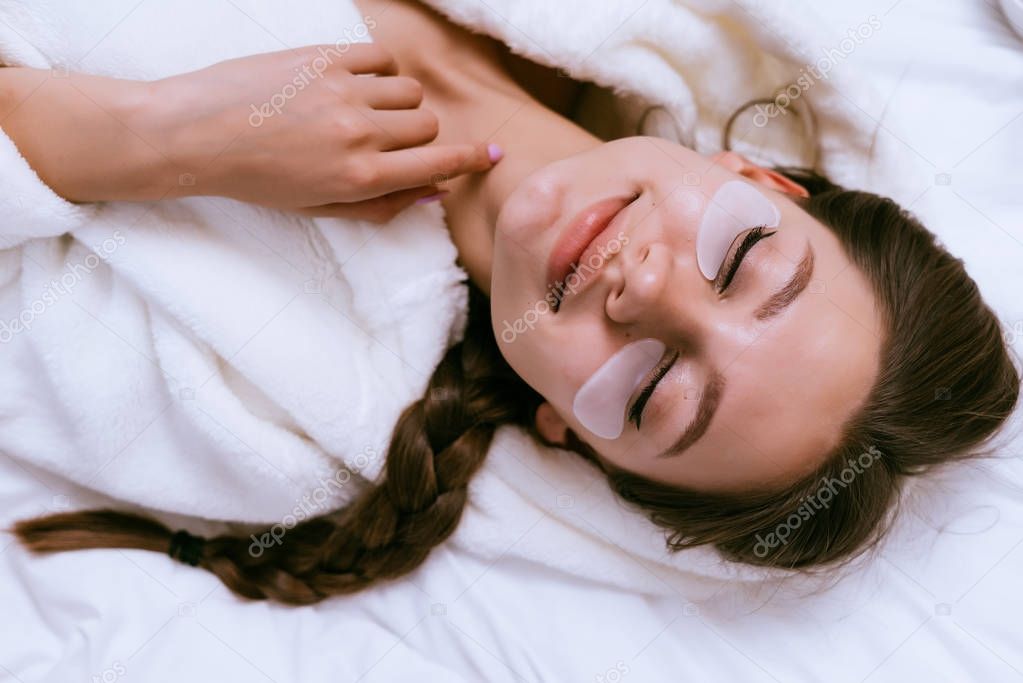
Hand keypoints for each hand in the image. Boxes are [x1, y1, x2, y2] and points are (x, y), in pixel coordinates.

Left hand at [147, 43, 499, 219]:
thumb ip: (384, 204)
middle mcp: (361, 133)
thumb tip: (432, 191)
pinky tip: (358, 86)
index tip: (491, 154)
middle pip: (429, 124)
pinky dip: (381, 73)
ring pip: (410, 91)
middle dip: (421, 136)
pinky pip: (382, 59)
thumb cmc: (258, 180)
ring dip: (401, 104)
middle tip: (389, 143)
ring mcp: (345, 92)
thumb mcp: (322, 209)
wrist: (198, 135)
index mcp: (362, 177)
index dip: (472, 160)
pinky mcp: (326, 59)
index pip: (440, 163)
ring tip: (368, 113)